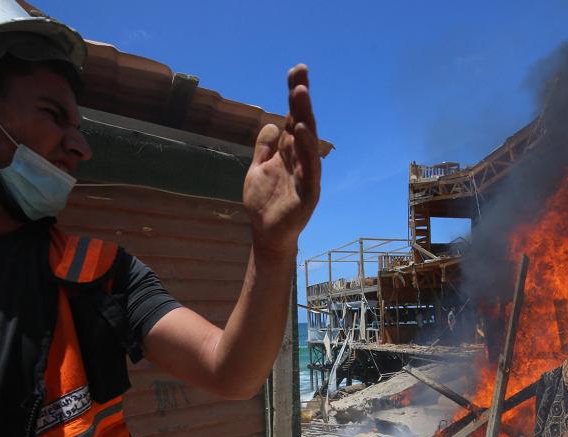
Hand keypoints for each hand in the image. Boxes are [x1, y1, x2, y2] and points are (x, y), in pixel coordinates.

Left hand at [243, 64, 321, 257]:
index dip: (294, 96)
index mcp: (289, 152)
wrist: (267, 234)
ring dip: (305, 118)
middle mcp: (300, 159)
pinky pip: (310, 169)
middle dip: (301, 100)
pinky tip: (303, 133)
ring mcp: (306, 175)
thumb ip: (264, 149)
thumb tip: (272, 126)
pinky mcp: (308, 193)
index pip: (293, 118)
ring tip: (300, 95)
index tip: (296, 70)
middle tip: (300, 76)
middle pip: (302, 124)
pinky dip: (307, 150)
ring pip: (308, 142)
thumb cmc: (265, 203)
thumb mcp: (258, 170)